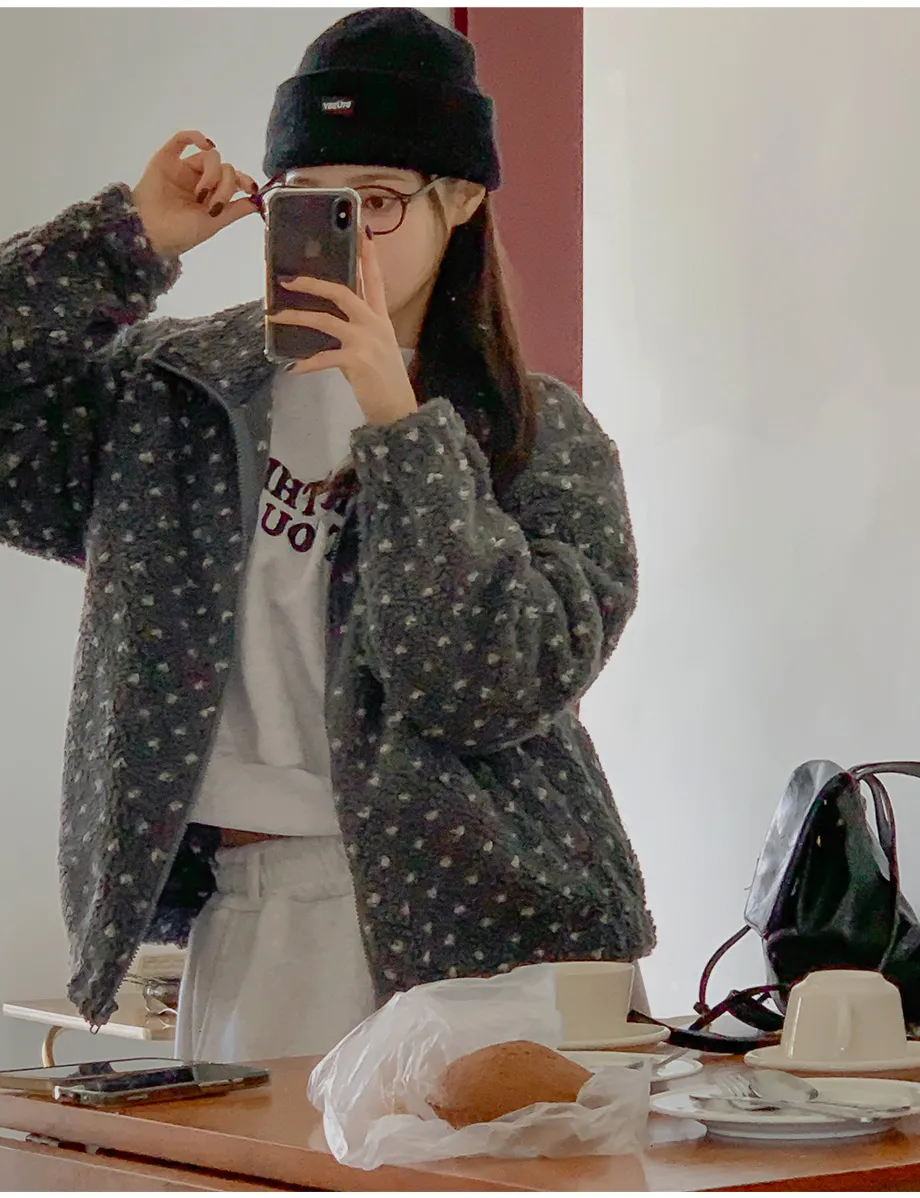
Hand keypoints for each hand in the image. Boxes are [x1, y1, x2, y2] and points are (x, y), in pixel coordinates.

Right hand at [131, 130, 259, 259]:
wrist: (149, 232)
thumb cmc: (180, 233)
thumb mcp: (214, 224)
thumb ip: (236, 211)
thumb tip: (258, 202)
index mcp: (211, 197)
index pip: (234, 180)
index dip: (244, 180)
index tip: (251, 188)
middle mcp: (199, 181)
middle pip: (225, 169)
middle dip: (225, 185)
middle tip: (214, 204)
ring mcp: (183, 169)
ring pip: (209, 157)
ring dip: (212, 174)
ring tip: (200, 195)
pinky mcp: (167, 159)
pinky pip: (182, 139)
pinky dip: (196, 137)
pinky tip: (205, 144)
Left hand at [270, 231, 418, 425]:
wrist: (397, 409)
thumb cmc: (383, 380)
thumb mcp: (375, 348)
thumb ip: (356, 331)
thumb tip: (329, 322)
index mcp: (380, 319)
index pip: (375, 281)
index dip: (368, 256)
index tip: (362, 232)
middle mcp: (374, 324)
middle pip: (343, 292)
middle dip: (314, 284)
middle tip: (289, 279)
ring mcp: (366, 341)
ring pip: (326, 320)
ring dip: (297, 317)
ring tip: (276, 317)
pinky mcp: (356, 361)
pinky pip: (324, 357)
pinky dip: (307, 363)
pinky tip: (294, 368)